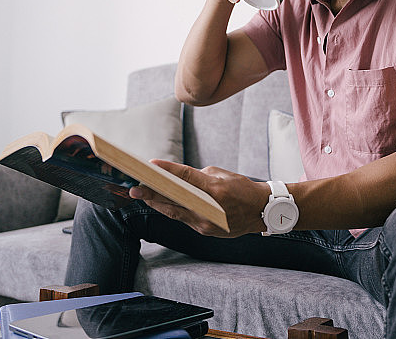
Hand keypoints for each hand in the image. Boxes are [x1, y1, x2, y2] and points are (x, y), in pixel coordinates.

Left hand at [128, 160, 267, 237]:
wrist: (261, 212)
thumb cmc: (242, 188)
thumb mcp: (222, 174)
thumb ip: (198, 176)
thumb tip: (179, 178)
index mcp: (216, 189)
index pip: (186, 178)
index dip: (167, 171)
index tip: (150, 165)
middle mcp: (210, 208)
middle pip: (175, 200)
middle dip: (153, 194)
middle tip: (135, 188)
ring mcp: (206, 223)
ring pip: (176, 212)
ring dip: (159, 203)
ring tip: (143, 195)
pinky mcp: (205, 231)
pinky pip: (184, 219)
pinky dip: (172, 210)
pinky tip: (161, 204)